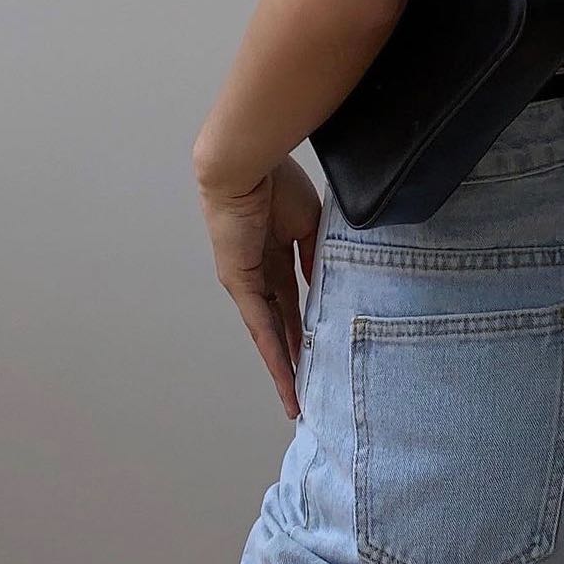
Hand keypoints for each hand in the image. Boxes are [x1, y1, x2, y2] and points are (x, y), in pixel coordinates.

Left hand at [196, 155, 322, 418]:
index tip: (318, 344)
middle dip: (293, 353)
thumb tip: (322, 284)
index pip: (292, 297)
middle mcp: (259, 272)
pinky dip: (273, 352)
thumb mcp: (308, 221)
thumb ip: (315, 254)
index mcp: (275, 252)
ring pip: (268, 332)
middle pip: (280, 321)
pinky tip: (286, 374)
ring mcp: (247, 280)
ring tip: (296, 397)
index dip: (304, 322)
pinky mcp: (240, 283)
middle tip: (307, 385)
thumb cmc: (276, 182)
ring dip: (282, 364)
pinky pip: (260, 324)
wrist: (246, 166)